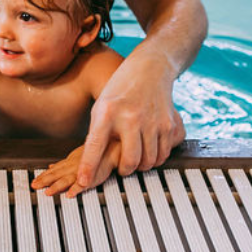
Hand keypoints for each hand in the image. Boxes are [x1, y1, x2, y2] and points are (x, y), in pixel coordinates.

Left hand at [32, 141, 120, 197]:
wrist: (113, 148)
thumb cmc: (96, 153)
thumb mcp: (76, 157)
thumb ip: (63, 164)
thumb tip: (51, 167)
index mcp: (69, 163)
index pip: (53, 171)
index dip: (43, 176)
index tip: (33, 182)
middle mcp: (73, 167)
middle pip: (56, 175)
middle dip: (44, 181)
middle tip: (34, 186)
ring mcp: (81, 172)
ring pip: (66, 180)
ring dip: (56, 187)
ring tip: (48, 193)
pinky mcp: (92, 178)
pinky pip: (83, 185)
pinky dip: (76, 189)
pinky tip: (69, 194)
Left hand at [76, 60, 184, 188]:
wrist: (149, 69)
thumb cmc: (119, 91)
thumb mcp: (101, 107)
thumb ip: (98, 134)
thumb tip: (92, 165)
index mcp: (106, 112)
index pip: (94, 146)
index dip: (88, 167)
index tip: (82, 183)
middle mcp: (129, 117)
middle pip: (128, 162)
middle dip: (124, 170)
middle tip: (122, 166)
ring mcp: (151, 121)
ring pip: (147, 162)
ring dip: (140, 165)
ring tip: (135, 156)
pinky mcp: (168, 124)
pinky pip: (162, 155)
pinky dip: (155, 158)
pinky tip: (148, 149)